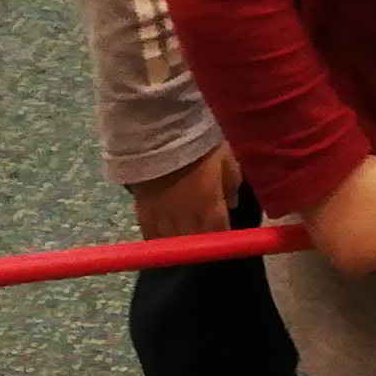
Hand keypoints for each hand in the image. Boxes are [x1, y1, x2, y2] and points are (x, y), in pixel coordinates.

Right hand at [123, 149, 238, 242]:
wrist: (160, 131)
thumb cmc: (199, 143)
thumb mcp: (226, 158)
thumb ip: (232, 184)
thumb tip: (233, 204)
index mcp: (209, 205)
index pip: (218, 235)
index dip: (222, 240)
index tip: (223, 240)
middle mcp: (186, 217)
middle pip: (194, 243)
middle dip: (201, 244)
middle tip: (204, 241)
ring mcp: (162, 216)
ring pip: (172, 243)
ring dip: (180, 244)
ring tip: (184, 241)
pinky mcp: (142, 211)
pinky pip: (150, 235)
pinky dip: (158, 238)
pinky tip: (163, 237)